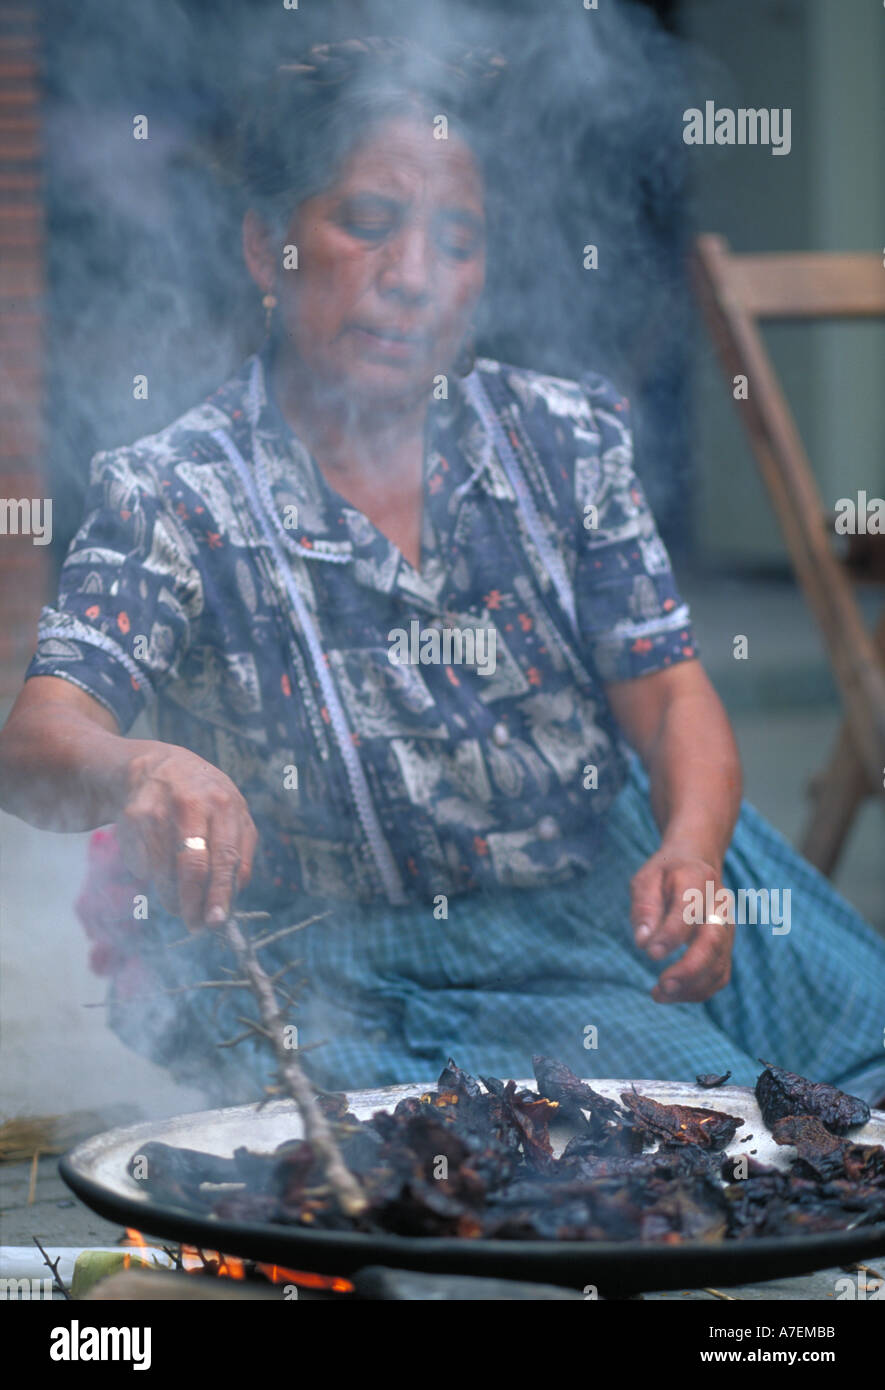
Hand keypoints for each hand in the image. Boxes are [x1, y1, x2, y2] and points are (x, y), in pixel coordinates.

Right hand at [117, 742, 258, 929]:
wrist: (153, 765)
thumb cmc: (203, 798)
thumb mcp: (232, 812)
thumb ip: (240, 849)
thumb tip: (236, 894)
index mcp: (224, 804)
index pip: (225, 856)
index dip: (221, 893)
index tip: (217, 922)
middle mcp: (191, 804)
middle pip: (192, 866)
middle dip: (193, 903)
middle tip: (195, 926)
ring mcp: (158, 810)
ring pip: (164, 872)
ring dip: (172, 897)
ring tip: (179, 904)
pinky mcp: (130, 819)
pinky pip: (142, 865)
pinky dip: (151, 877)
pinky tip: (157, 866)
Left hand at [629, 843, 732, 1002]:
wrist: (696, 863)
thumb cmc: (665, 874)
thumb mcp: (646, 879)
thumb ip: (644, 907)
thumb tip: (644, 943)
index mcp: (697, 880)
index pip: (689, 912)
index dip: (671, 935)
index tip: (650, 953)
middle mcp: (719, 905)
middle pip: (713, 941)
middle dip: (689, 969)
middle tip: (661, 987)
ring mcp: (727, 927)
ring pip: (719, 964)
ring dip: (691, 986)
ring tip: (659, 994)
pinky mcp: (727, 946)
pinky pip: (720, 975)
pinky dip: (699, 991)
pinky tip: (673, 994)